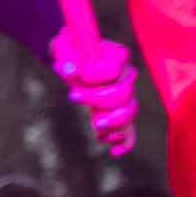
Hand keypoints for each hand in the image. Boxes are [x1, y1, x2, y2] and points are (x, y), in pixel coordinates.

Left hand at [54, 24, 139, 152]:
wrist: (74, 59)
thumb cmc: (71, 50)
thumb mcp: (64, 46)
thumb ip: (67, 55)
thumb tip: (71, 72)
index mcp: (117, 55)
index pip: (114, 70)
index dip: (97, 76)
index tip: (78, 76)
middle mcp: (127, 75)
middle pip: (122, 94)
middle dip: (97, 99)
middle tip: (72, 97)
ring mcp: (127, 97)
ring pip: (129, 113)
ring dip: (114, 123)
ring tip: (96, 127)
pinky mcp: (120, 115)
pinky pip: (131, 131)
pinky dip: (126, 142)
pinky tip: (114, 150)